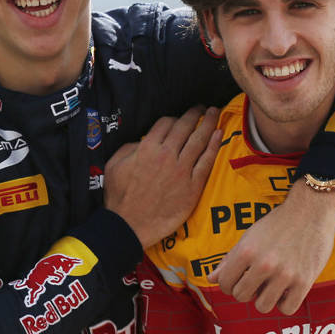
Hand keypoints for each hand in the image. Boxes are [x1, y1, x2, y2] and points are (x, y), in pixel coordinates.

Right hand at [104, 106, 221, 247]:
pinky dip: (214, 145)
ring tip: (214, 112)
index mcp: (147, 148)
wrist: (130, 226)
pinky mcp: (193, 186)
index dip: (174, 118)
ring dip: (208, 123)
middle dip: (195, 113)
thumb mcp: (115, 165)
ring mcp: (182, 170)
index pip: (166, 123)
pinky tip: (219, 134)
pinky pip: (207, 161)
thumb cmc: (119, 197)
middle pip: (185, 127)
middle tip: (202, 107)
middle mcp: (167, 155)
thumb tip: (143, 141)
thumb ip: (130, 148)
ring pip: (199, 140)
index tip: (179, 118)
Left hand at [207, 180, 334, 313]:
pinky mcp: (304, 281)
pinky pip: (287, 309)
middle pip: (241, 296)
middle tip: (256, 282)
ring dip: (265, 299)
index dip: (229, 285)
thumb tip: (211, 279)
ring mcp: (285, 274)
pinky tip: (287, 290)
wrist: (311, 209)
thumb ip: (230, 259)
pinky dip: (285, 303)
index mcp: (246, 251)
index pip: (224, 284)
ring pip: (263, 306)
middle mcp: (264, 264)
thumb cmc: (277, 223)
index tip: (239, 280)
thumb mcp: (250, 237)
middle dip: (246, 291)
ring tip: (272, 286)